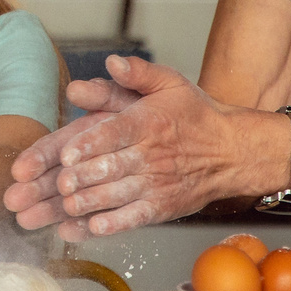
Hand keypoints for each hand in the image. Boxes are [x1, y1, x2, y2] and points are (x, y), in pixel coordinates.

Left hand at [3, 55, 234, 240]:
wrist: (233, 151)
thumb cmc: (194, 115)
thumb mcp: (170, 83)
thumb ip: (138, 72)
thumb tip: (112, 62)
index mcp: (148, 122)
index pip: (115, 132)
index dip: (89, 144)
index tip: (66, 154)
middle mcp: (152, 154)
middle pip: (111, 167)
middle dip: (81, 177)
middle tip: (57, 184)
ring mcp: (157, 184)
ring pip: (118, 195)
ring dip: (90, 203)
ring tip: (65, 206)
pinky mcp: (162, 208)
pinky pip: (134, 219)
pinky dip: (112, 225)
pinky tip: (90, 229)